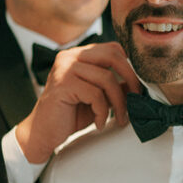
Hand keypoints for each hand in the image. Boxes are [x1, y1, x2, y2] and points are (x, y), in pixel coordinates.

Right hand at [16, 42, 140, 162]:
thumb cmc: (70, 114)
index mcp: (78, 55)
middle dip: (131, 79)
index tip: (138, 87)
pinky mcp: (63, 85)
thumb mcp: (98, 98)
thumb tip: (140, 83)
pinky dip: (103, 112)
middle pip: (112, 56)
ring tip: (120, 118)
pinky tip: (99, 122)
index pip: (112, 49)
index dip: (130, 66)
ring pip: (107, 78)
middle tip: (137, 99)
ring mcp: (65, 69)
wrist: (43, 133)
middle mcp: (70, 56)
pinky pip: (96, 95)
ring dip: (119, 102)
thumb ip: (115, 86)